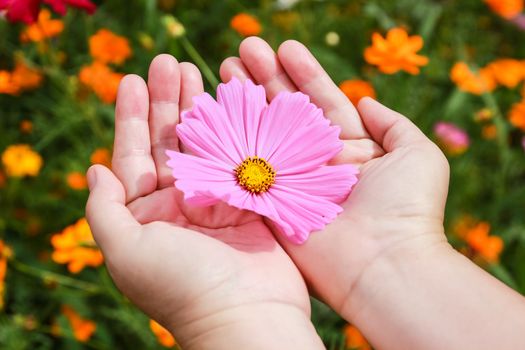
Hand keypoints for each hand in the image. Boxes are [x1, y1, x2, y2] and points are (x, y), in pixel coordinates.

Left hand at [86, 55, 323, 348]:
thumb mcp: (126, 252)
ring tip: (198, 69)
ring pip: (206, 144)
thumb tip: (94, 170)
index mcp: (147, 215)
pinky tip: (233, 100)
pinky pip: (241, 157)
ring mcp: (218, 201)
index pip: (133, 156)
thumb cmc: (182, 287)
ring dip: (201, 108)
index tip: (133, 80)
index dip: (132, 117)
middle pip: (171, 143)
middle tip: (170, 62)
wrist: (248, 318)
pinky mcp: (252, 202)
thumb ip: (104, 211)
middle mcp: (180, 205)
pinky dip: (237, 129)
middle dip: (168, 103)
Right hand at [219, 38, 449, 318]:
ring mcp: (292, 183)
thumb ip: (392, 123)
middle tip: (244, 50)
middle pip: (287, 112)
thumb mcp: (417, 153)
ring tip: (226, 66)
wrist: (385, 266)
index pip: (322, 101)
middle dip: (267, 79)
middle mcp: (318, 163)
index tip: (283, 47)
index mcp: (351, 149)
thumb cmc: (408, 209)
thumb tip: (366, 100)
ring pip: (264, 134)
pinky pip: (249, 167)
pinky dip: (234, 141)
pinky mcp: (271, 204)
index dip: (303, 73)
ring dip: (246, 100)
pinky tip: (219, 111)